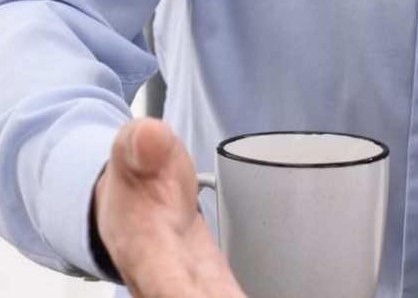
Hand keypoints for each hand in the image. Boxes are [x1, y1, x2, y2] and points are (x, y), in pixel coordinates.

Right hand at [92, 118, 246, 297]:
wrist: (129, 201)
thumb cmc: (135, 179)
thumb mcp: (133, 148)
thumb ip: (141, 144)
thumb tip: (150, 136)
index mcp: (145, 248)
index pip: (168, 285)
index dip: (184, 297)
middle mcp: (165, 281)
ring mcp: (190, 290)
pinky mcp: (213, 290)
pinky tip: (288, 294)